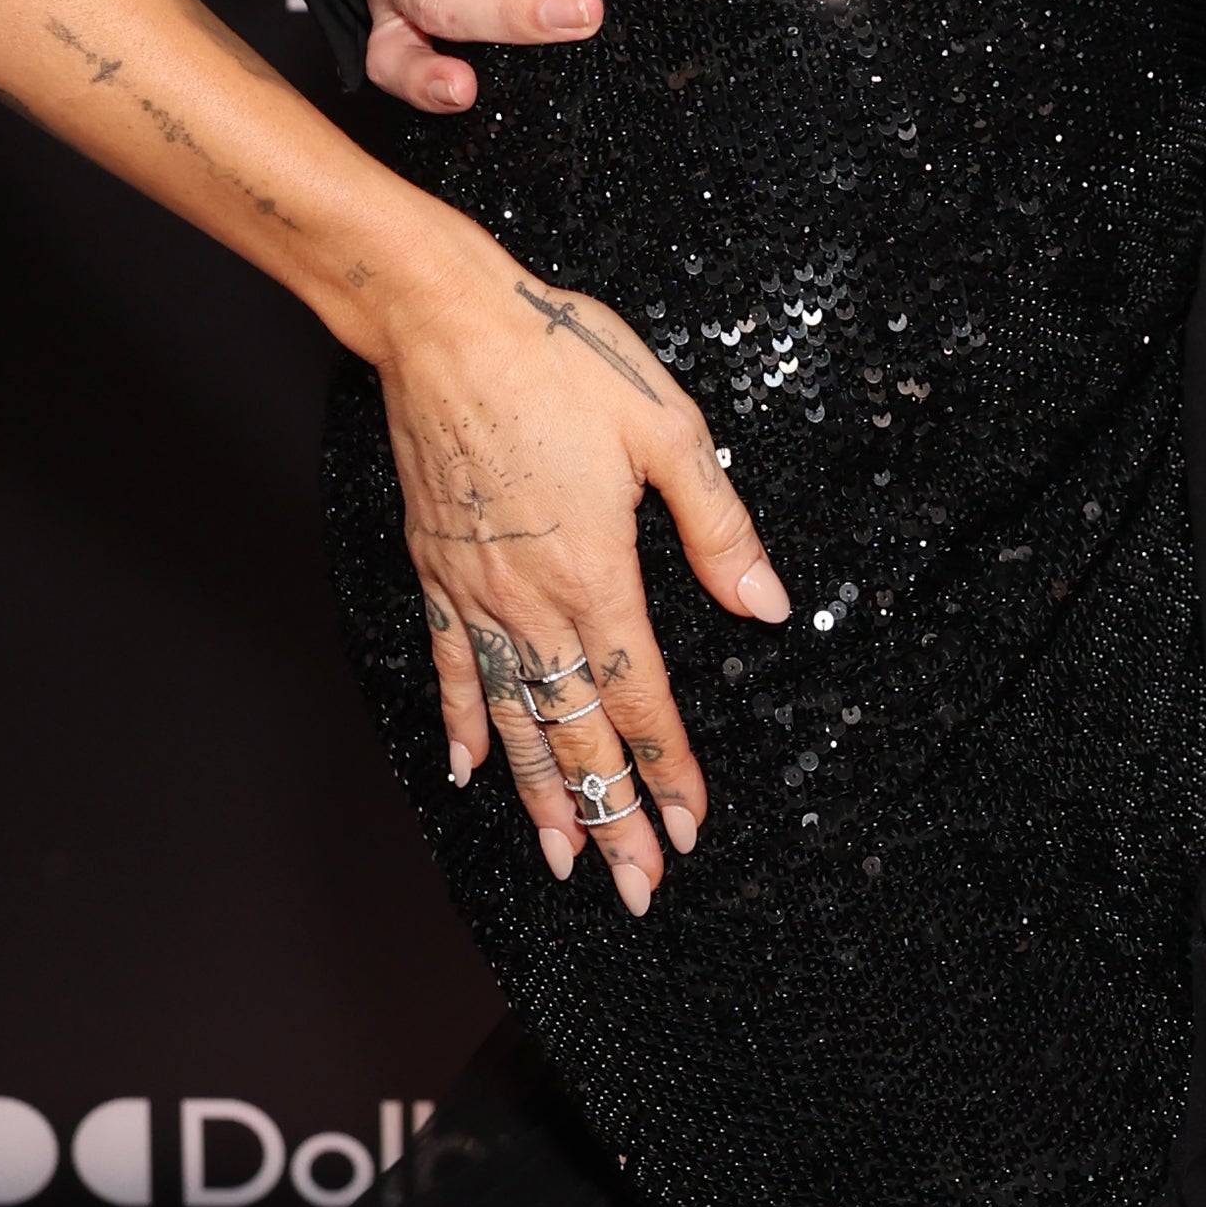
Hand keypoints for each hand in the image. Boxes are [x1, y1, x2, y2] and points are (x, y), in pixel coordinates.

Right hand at [379, 234, 790, 912]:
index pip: (638, 696)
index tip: (690, 827)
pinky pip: (450, 666)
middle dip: (610, 813)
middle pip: (575, 730)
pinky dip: (463, 722)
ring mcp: (475, 590)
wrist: (445, 322)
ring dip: (540, 794)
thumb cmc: (562, 359)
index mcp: (594, 570)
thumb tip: (767, 603)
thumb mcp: (667, 427)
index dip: (666, 768)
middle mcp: (529, 598)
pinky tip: (468, 770)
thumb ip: (716, 525)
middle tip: (634, 885)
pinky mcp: (437, 568)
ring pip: (514, 715)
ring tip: (563, 859)